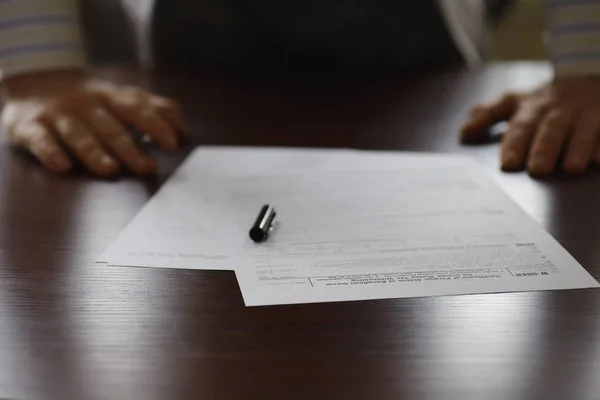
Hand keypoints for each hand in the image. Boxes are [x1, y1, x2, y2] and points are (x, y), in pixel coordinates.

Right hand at [1, 70, 188, 176]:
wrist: (33, 82)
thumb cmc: (92, 102)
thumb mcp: (123, 100)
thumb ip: (155, 113)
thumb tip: (186, 134)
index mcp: (114, 99)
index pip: (138, 110)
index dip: (156, 125)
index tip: (173, 144)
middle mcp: (88, 104)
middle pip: (111, 126)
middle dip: (130, 147)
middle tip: (148, 167)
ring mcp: (59, 114)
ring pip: (79, 134)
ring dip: (95, 152)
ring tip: (110, 170)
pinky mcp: (30, 126)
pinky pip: (41, 139)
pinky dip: (51, 152)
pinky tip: (63, 166)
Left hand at [461, 77, 599, 175]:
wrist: (589, 74)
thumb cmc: (544, 100)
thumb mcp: (514, 102)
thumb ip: (488, 116)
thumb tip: (463, 133)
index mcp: (531, 108)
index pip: (519, 126)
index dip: (513, 144)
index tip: (508, 164)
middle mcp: (558, 110)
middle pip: (549, 128)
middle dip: (543, 148)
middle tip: (537, 169)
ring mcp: (586, 113)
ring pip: (582, 129)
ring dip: (577, 148)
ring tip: (571, 168)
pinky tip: (599, 161)